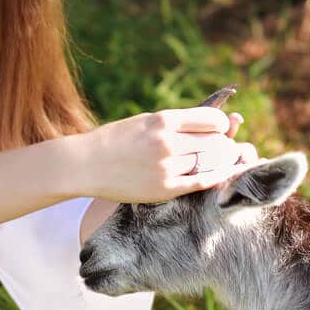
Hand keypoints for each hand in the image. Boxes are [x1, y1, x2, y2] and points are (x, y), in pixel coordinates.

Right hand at [75, 107, 258, 202]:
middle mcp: (166, 142)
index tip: (220, 128)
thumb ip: (176, 123)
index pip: (211, 120)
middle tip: (223, 146)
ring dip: (216, 160)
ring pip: (208, 162)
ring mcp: (165, 167)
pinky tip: (218, 173)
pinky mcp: (163, 189)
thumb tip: (215, 123)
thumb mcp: (146, 121)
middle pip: (214, 143)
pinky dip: (214, 177)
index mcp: (162, 120)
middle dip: (222, 144)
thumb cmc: (117, 139)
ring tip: (214, 159)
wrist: (86, 164)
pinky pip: (200, 182)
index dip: (220, 124)